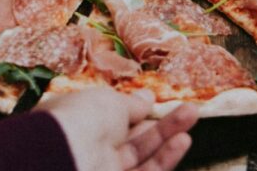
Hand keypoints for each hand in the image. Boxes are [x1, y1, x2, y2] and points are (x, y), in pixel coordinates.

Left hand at [38, 88, 197, 170]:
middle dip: (159, 122)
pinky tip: (183, 140)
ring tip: (192, 115)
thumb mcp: (108, 102)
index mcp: (74, 121)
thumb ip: (131, 104)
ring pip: (141, 156)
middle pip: (129, 138)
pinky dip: (165, 158)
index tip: (153, 99)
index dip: (131, 109)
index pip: (106, 116)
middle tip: (188, 108)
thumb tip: (146, 97)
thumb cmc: (80, 120)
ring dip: (168, 137)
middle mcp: (86, 149)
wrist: (64, 159)